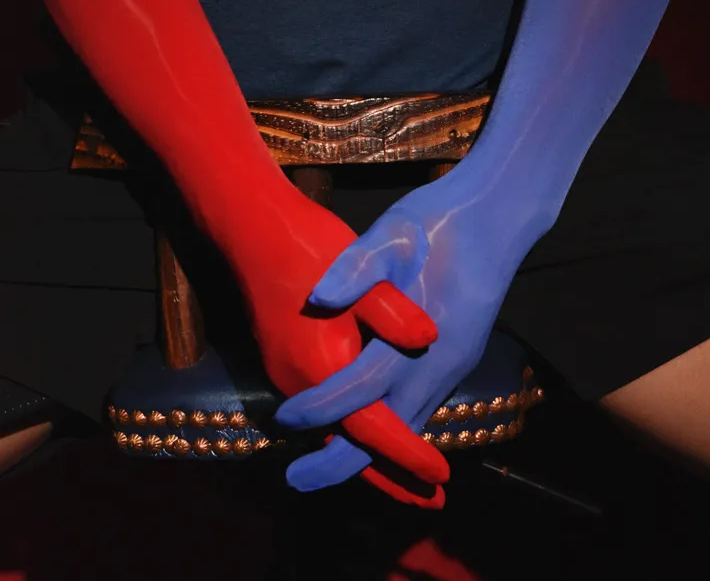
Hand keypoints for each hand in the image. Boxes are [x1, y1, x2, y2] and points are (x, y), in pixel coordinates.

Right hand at [232, 194, 449, 503]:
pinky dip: (351, 429)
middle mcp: (298, 380)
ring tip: (409, 475)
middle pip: (349, 443)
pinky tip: (372, 426)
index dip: (405, 454)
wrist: (252, 227)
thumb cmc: (308, 244)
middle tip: (430, 500)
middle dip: (390, 473)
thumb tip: (428, 336)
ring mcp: (287, 372)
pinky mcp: (285, 359)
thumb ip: (391, 308)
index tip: (439, 477)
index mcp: (321, 363)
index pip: (369, 427)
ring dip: (371, 452)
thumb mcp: (362, 264)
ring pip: (334, 429)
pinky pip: (323, 410)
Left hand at [274, 167, 520, 503]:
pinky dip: (393, 428)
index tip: (284, 418)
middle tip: (298, 479)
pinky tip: (370, 428)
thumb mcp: (394, 233)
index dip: (321, 407)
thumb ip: (357, 267)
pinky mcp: (459, 357)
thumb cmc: (440, 221)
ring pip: (410, 425)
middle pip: (389, 431)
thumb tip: (318, 297)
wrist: (496, 215)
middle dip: (343, 460)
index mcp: (422, 338)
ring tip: (325, 462)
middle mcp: (441, 364)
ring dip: (371, 452)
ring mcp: (455, 364)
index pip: (362, 389)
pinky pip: (421, 406)